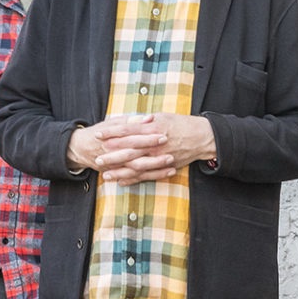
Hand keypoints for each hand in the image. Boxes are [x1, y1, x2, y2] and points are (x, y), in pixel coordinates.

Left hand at [67, 114, 216, 185]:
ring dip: (120, 171)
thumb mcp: (163, 117)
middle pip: (128, 150)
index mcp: (151, 129)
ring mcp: (158, 157)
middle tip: (97, 158)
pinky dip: (134, 179)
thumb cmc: (181, 124)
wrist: (200, 137)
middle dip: (111, 155)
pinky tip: (122, 182)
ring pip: (136, 166)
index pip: (127, 130)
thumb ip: (145, 120)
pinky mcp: (164, 166)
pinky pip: (147, 175)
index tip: (98, 134)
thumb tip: (130, 120)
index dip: (111, 133)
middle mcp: (153, 144)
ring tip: (105, 175)